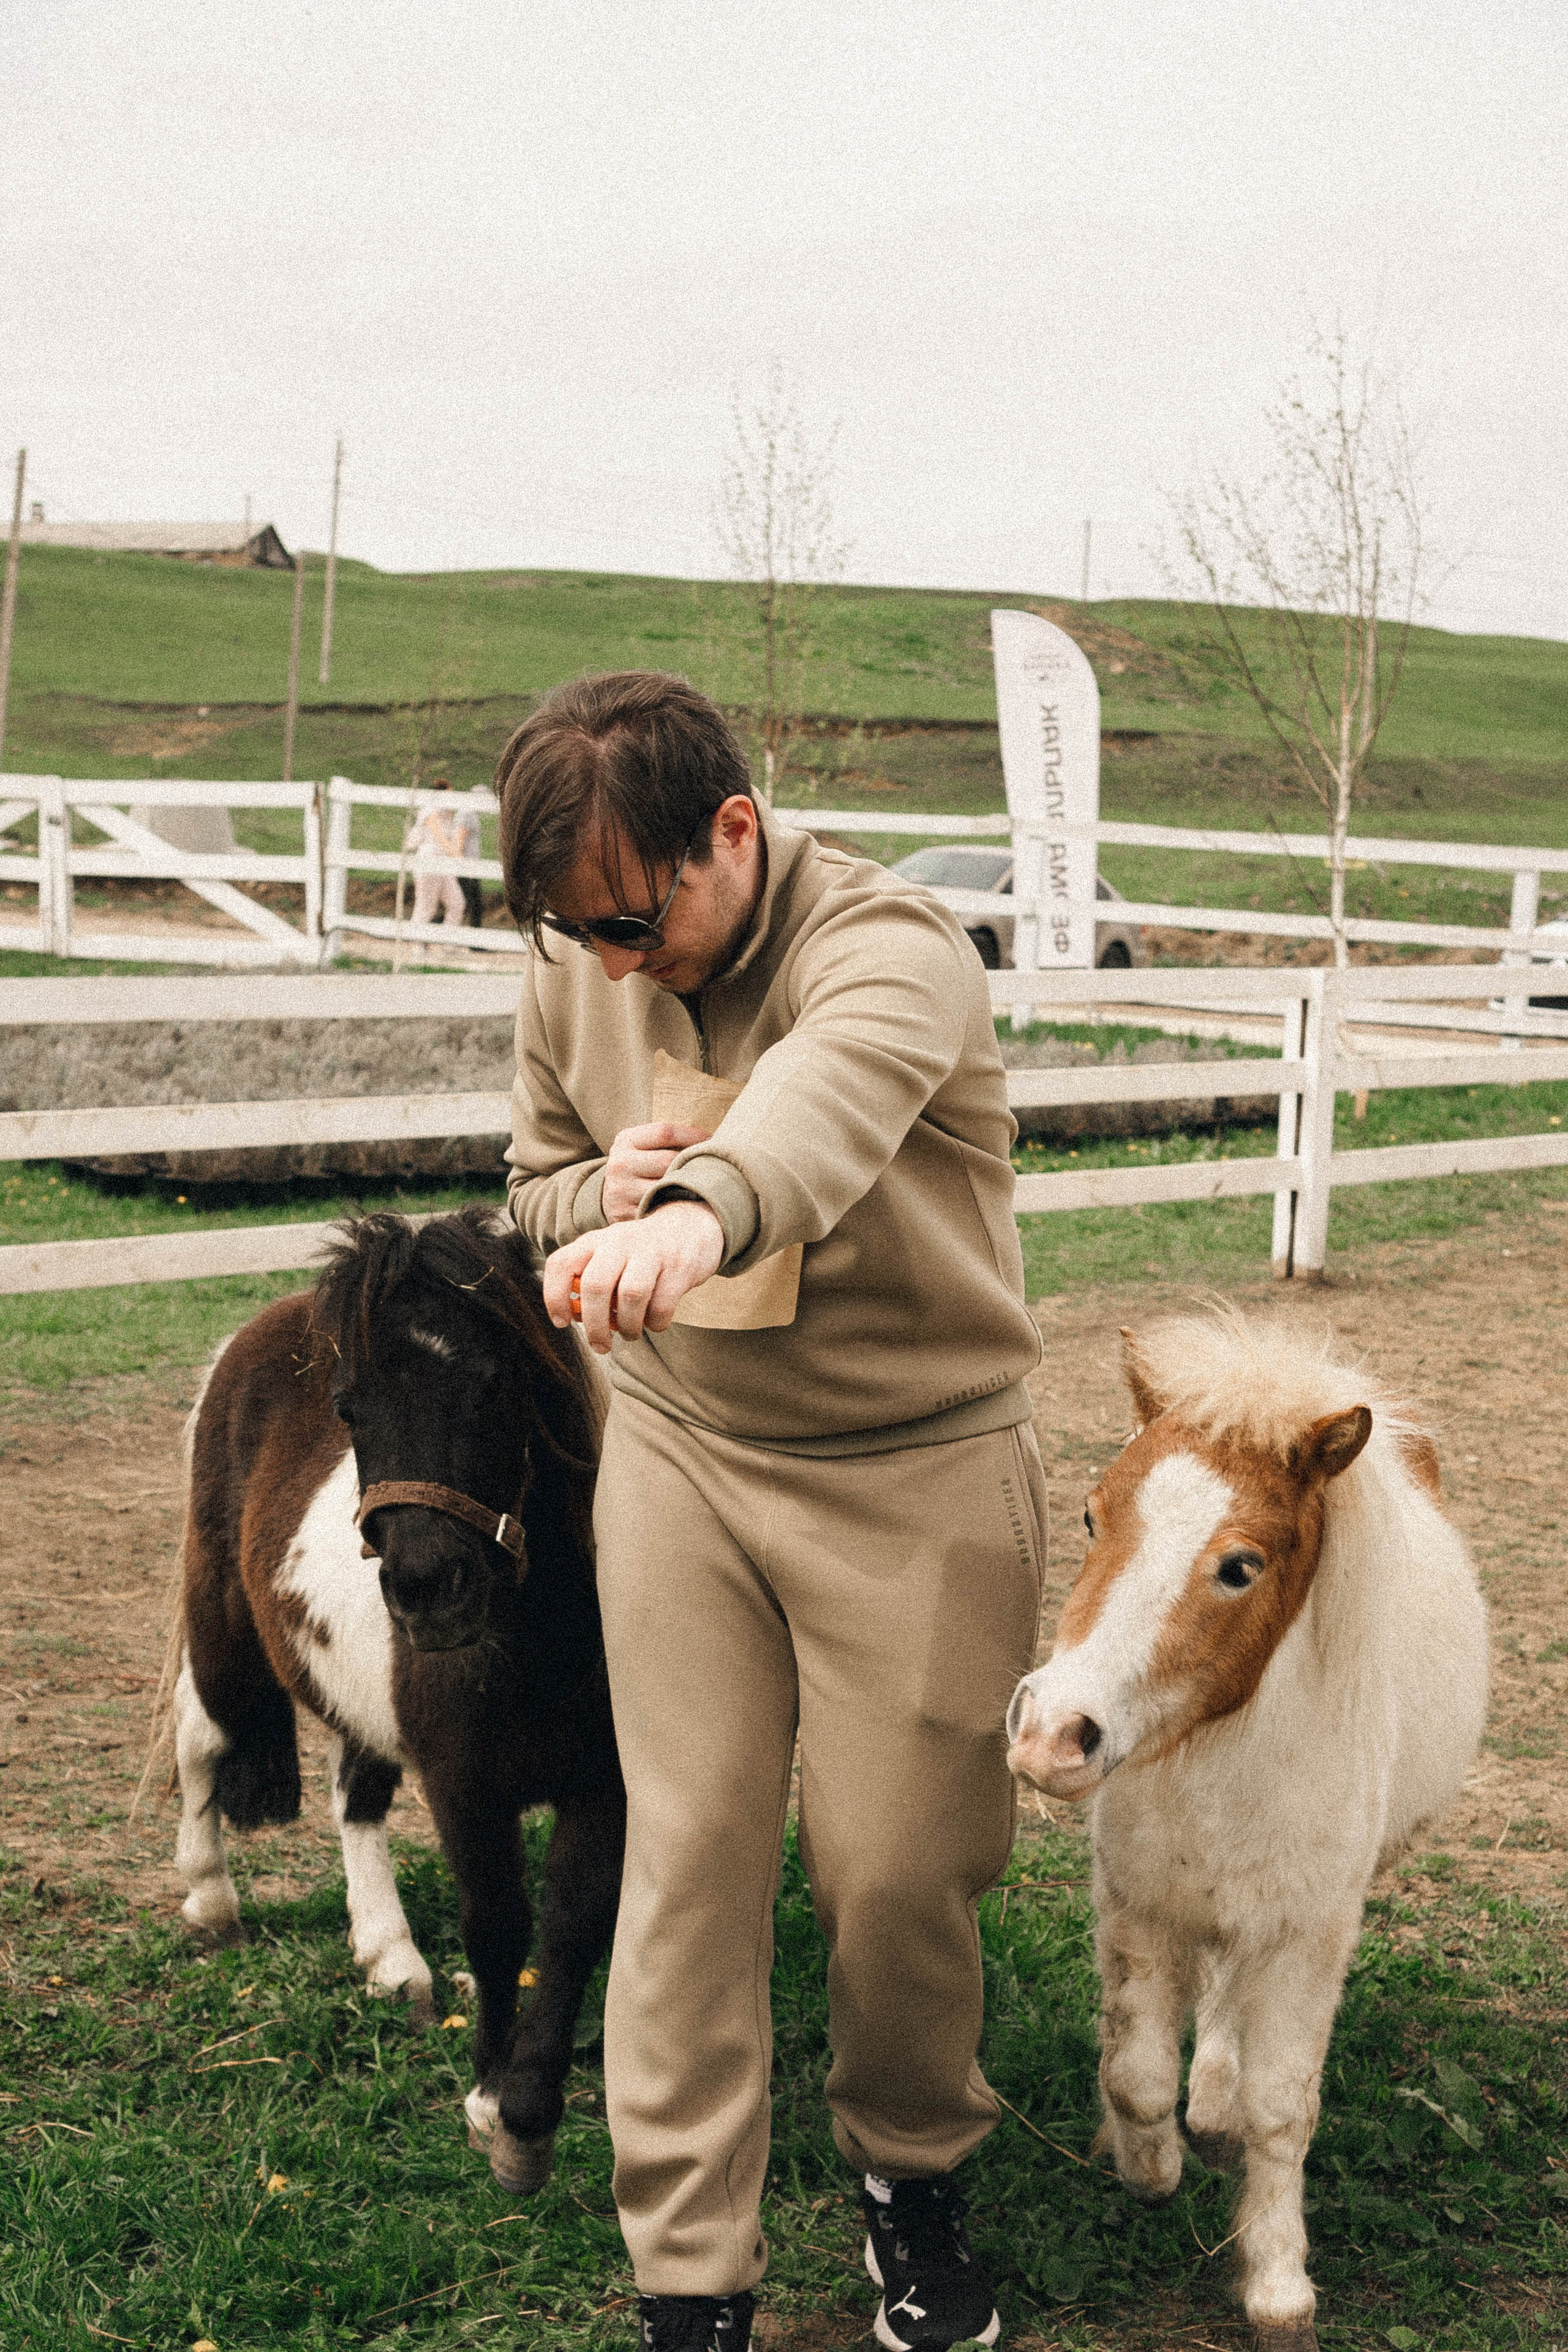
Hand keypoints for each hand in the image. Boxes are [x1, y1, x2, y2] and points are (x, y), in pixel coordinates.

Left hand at [544, 1200, 724, 1352]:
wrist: (691, 1228)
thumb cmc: (639, 1254)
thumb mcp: (609, 1255)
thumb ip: (589, 1280)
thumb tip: (575, 1317)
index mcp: (594, 1240)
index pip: (561, 1264)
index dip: (555, 1296)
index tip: (562, 1322)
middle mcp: (619, 1241)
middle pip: (596, 1285)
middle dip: (595, 1324)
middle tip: (600, 1346)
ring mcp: (651, 1251)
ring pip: (630, 1295)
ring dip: (627, 1326)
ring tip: (630, 1334)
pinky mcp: (679, 1267)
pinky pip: (662, 1305)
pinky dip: (655, 1323)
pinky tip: (654, 1322)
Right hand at [601, 1121, 709, 1221]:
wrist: (610, 1195)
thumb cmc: (638, 1165)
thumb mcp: (642, 1146)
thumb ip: (667, 1141)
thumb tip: (713, 1140)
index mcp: (626, 1140)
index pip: (665, 1132)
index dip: (693, 1136)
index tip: (712, 1140)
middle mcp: (620, 1163)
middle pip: (668, 1161)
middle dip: (693, 1163)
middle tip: (714, 1166)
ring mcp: (621, 1190)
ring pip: (665, 1187)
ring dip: (688, 1187)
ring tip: (704, 1185)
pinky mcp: (625, 1212)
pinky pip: (660, 1209)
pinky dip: (676, 1206)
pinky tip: (688, 1204)